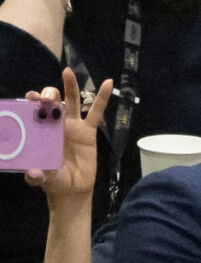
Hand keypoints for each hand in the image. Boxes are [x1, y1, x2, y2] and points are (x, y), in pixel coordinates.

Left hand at [24, 67, 112, 205]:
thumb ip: (37, 177)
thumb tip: (33, 174)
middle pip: (51, 103)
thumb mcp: (43, 180)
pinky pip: (97, 112)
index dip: (32, 103)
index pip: (34, 112)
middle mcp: (55, 125)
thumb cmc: (54, 181)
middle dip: (48, 95)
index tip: (30, 99)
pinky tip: (108, 83)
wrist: (73, 190)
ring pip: (72, 102)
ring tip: (68, 72)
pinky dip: (102, 98)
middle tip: (47, 96)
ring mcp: (72, 126)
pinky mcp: (89, 131)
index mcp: (40, 132)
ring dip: (70, 86)